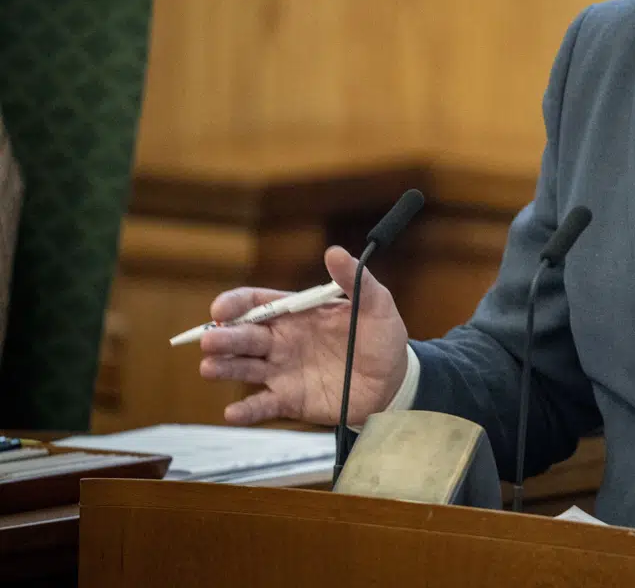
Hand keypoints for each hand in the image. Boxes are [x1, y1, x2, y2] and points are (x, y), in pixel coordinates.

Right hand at [198, 246, 409, 425]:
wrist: (394, 381)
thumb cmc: (381, 337)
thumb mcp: (375, 305)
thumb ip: (355, 281)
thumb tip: (335, 252)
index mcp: (297, 314)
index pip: (257, 303)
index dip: (236, 304)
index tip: (222, 309)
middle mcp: (282, 341)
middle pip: (244, 336)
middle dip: (224, 337)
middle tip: (210, 340)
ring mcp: (283, 371)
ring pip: (244, 368)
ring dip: (224, 367)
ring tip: (209, 368)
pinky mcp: (289, 400)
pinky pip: (262, 405)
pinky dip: (245, 410)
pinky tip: (233, 413)